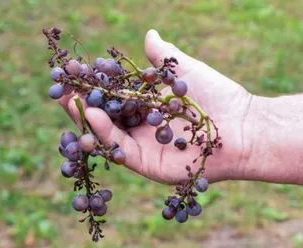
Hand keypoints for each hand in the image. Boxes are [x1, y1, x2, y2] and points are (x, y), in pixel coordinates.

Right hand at [58, 30, 255, 184]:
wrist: (242, 127)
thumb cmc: (217, 96)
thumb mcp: (184, 70)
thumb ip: (163, 56)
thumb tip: (148, 34)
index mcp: (148, 107)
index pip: (113, 94)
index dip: (94, 82)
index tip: (75, 68)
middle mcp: (142, 127)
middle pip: (104, 115)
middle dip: (80, 101)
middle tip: (59, 86)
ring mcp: (143, 147)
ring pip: (107, 134)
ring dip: (84, 118)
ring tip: (67, 100)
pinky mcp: (148, 164)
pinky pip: (120, 149)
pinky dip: (104, 133)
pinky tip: (90, 115)